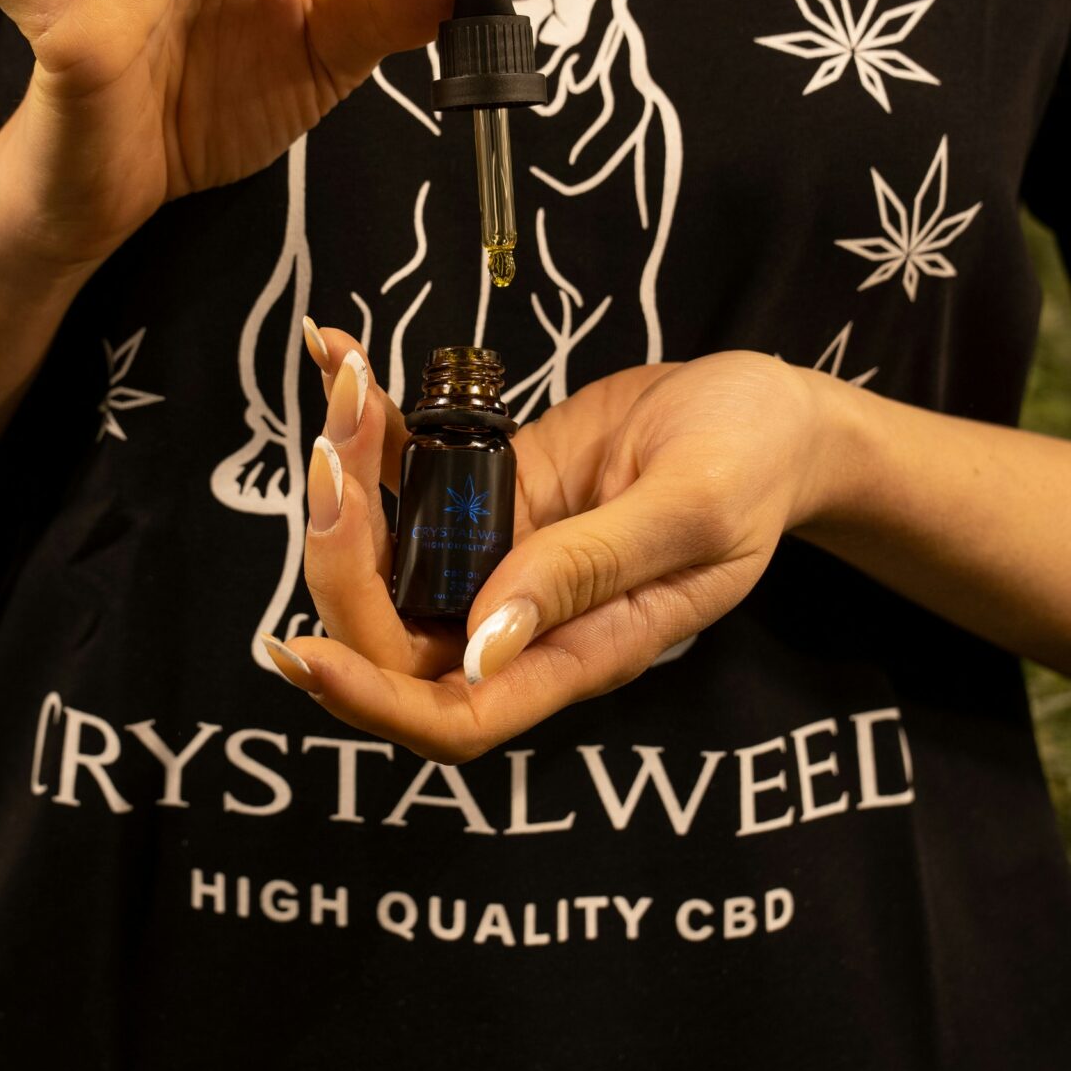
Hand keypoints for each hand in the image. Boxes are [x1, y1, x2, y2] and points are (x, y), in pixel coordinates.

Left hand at [262, 323, 832, 761]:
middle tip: (338, 449)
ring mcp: (497, 554)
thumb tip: (485, 642)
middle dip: (341, 552)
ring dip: (347, 474)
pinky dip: (365, 423)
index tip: (303, 650)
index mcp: (579, 652)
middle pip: (389, 631)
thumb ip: (589, 572)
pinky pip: (405, 476)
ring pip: (383, 551)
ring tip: (349, 383)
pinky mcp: (488, 494)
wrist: (767, 411)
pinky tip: (339, 355)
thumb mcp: (691, 511)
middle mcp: (520, 617)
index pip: (454, 715)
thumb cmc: (753, 465)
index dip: (369, 700)